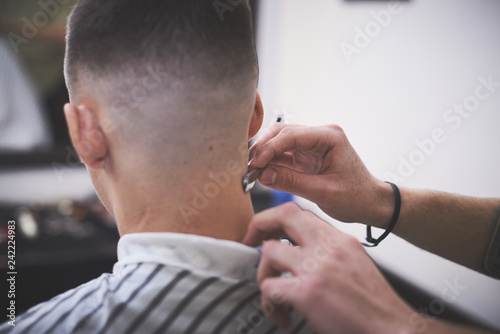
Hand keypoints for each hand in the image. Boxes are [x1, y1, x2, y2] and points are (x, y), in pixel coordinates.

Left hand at [242, 203, 415, 333]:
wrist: (394, 328)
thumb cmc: (373, 303)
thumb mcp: (354, 263)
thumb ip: (329, 251)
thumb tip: (298, 250)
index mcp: (340, 239)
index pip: (301, 212)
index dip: (277, 218)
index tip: (267, 231)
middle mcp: (328, 247)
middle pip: (283, 216)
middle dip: (259, 225)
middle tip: (248, 242)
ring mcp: (316, 268)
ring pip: (269, 253)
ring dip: (263, 275)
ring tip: (273, 294)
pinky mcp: (307, 293)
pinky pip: (270, 288)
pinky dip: (269, 303)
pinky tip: (280, 314)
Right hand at [248, 123, 392, 227]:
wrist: (371, 202)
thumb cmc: (356, 197)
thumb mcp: (324, 193)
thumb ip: (292, 182)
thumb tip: (263, 174)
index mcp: (329, 137)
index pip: (291, 135)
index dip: (268, 148)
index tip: (253, 164)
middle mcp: (320, 135)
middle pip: (281, 133)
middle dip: (262, 149)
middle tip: (247, 168)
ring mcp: (313, 144)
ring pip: (279, 141)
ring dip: (264, 155)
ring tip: (250, 172)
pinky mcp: (307, 155)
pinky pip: (283, 154)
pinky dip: (270, 163)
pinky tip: (260, 174)